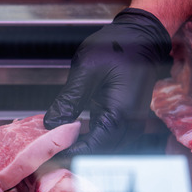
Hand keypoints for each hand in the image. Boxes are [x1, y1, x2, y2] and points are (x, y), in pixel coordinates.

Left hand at [44, 8, 171, 153]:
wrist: (140, 37)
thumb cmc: (117, 47)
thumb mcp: (87, 69)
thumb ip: (70, 99)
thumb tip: (51, 124)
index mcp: (121, 113)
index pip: (95, 147)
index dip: (72, 153)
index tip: (51, 154)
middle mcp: (131, 123)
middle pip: (102, 152)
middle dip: (77, 153)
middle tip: (51, 150)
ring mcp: (133, 122)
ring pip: (108, 148)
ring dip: (86, 148)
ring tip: (60, 142)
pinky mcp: (130, 119)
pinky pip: (111, 137)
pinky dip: (94, 139)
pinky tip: (76, 134)